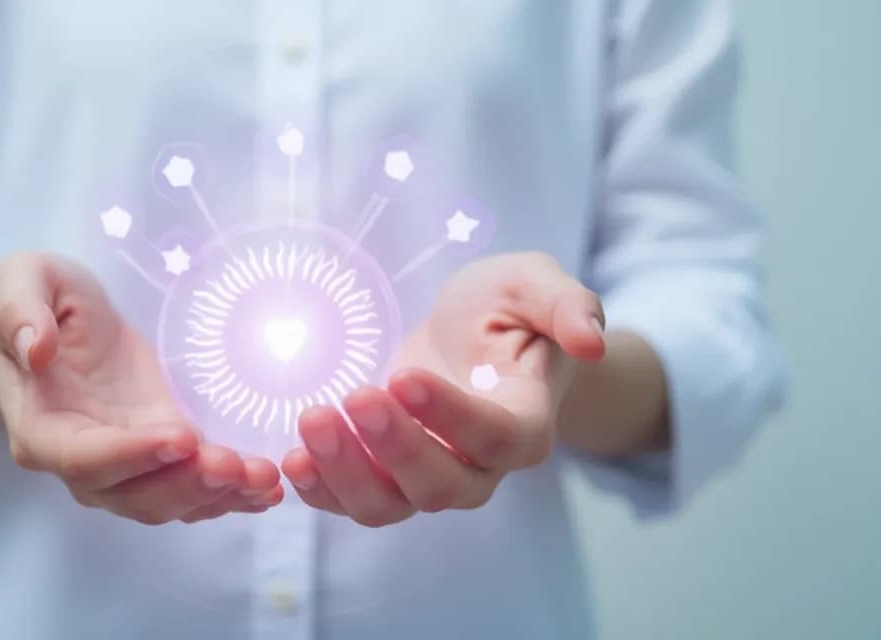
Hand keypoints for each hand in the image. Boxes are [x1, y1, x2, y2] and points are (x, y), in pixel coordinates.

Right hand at [0, 253, 283, 523]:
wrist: (52, 322)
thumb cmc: (35, 297)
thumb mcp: (20, 279)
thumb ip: (19, 310)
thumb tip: (36, 349)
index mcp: (38, 425)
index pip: (81, 458)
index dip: (131, 455)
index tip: (180, 436)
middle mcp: (77, 460)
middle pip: (130, 494)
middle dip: (185, 484)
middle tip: (235, 465)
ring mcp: (120, 466)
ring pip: (165, 501)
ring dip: (215, 496)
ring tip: (262, 478)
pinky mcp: (156, 457)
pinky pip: (189, 491)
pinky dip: (229, 497)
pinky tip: (267, 488)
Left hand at [280, 252, 605, 526]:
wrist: (471, 334)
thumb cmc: (506, 308)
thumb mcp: (535, 284)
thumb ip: (567, 306)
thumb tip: (590, 342)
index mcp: (526, 422)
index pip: (496, 437)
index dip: (451, 416)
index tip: (404, 376)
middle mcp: (480, 467)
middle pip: (440, 485)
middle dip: (393, 447)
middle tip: (353, 396)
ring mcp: (428, 480)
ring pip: (389, 505)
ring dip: (346, 473)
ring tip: (311, 423)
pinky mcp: (382, 477)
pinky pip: (350, 502)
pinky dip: (319, 490)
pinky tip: (290, 459)